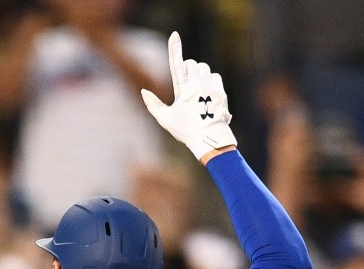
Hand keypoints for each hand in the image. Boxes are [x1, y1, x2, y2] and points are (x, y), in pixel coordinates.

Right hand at [140, 32, 235, 159]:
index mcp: (183, 89)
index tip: (174, 35)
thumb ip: (153, 104)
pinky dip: (210, 80)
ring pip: (204, 68)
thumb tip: (143, 91)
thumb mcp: (165, 119)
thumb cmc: (185, 130)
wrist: (209, 138)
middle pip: (192, 64)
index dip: (175, 48)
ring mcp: (210, 86)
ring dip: (199, 73)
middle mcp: (197, 84)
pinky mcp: (221, 90)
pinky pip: (215, 76)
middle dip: (187, 69)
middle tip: (185, 84)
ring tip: (196, 88)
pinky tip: (206, 91)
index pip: (177, 64)